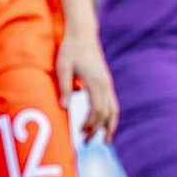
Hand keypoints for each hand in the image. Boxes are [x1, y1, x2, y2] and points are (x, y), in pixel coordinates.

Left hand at [55, 27, 116, 141]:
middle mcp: (105, 84)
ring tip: (104, 141)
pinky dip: (111, 117)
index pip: (97, 109)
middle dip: (97, 130)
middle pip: (106, 113)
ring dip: (108, 126)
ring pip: (113, 110)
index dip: (90, 124)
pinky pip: (112, 104)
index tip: (79, 132)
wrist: (83, 35)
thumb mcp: (62, 67)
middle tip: (85, 142)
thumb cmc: (70, 50)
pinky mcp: (107, 83)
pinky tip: (106, 126)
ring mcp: (108, 84)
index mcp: (95, 81)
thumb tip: (63, 107)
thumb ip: (64, 86)